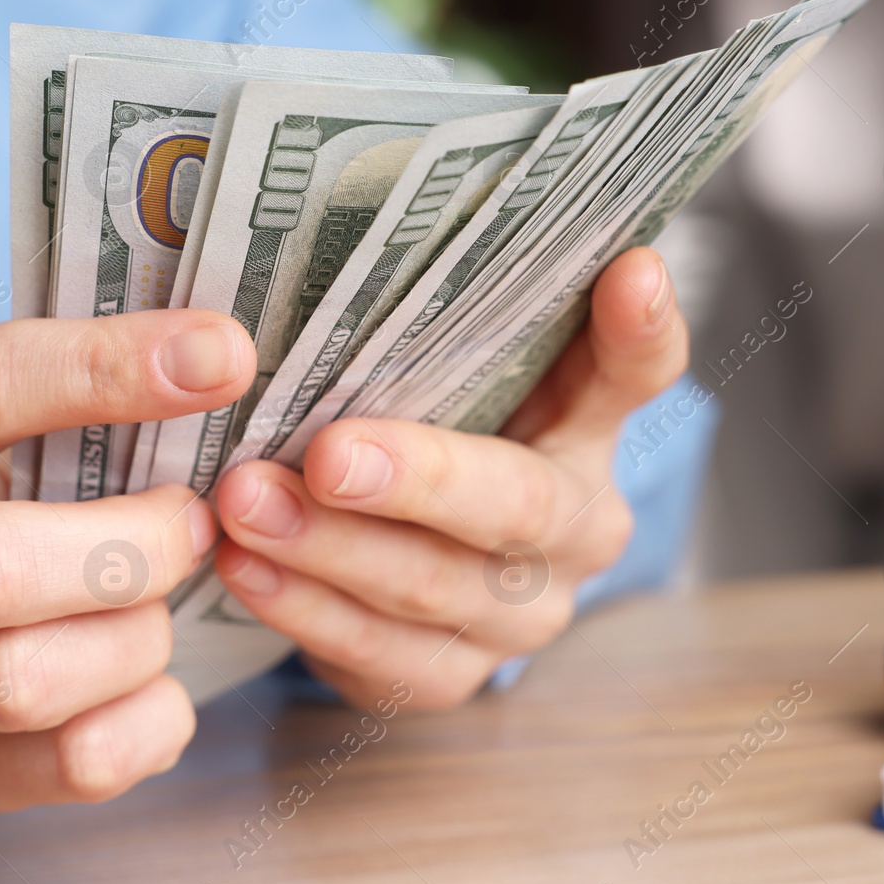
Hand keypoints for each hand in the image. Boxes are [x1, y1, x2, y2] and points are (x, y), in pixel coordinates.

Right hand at [0, 309, 254, 811]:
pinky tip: (146, 679)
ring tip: (152, 607)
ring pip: (26, 682)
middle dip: (132, 544)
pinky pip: (71, 767)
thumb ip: (42, 404)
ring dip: (137, 638)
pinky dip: (149, 720)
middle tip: (190, 522)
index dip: (107, 368)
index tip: (222, 354)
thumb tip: (216, 365)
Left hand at [213, 246, 687, 709]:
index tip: (628, 270)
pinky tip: (244, 570)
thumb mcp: (450, 373)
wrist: (419, 561)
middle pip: (516, 504)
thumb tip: (408, 208)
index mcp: (589, 430)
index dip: (639, 328)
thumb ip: (452, 317)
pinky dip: (305, 612)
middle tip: (329, 455)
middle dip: (419, 480)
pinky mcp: (453, 675)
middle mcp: (579, 528)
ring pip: (432, 588)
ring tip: (245, 503)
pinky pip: (381, 654)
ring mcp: (523, 616)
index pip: (638, 371)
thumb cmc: (427, 432)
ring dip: (329, 548)